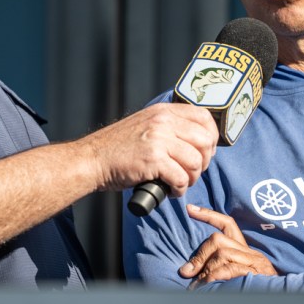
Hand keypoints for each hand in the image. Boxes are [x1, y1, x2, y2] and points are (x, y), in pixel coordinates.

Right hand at [87, 102, 218, 195]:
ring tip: (179, 182)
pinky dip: (179, 190)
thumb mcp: (146, 124)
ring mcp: (158, 139)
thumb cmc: (118, 147)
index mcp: (163, 111)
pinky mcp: (152, 160)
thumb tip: (199, 141)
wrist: (92, 159)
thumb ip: (169, 127)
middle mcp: (163, 122)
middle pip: (205, 141)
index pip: (204, 117)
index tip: (205, 151)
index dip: (211, 137)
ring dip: (191, 178)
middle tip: (191, 171)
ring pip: (195, 161)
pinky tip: (170, 191)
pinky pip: (181, 178)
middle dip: (203, 161)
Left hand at [178, 204, 276, 288]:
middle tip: (187, 272)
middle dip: (200, 255)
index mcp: (245, 251)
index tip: (189, 208)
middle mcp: (251, 254)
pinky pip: (230, 269)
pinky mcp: (256, 275)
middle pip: (218, 240)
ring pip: (222, 254)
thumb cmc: (252, 294)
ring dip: (205, 271)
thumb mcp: (232, 279)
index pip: (227, 224)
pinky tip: (208, 287)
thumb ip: (214, 269)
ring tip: (196, 286)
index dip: (208, 214)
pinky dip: (215, 277)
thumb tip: (186, 270)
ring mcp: (255, 264)